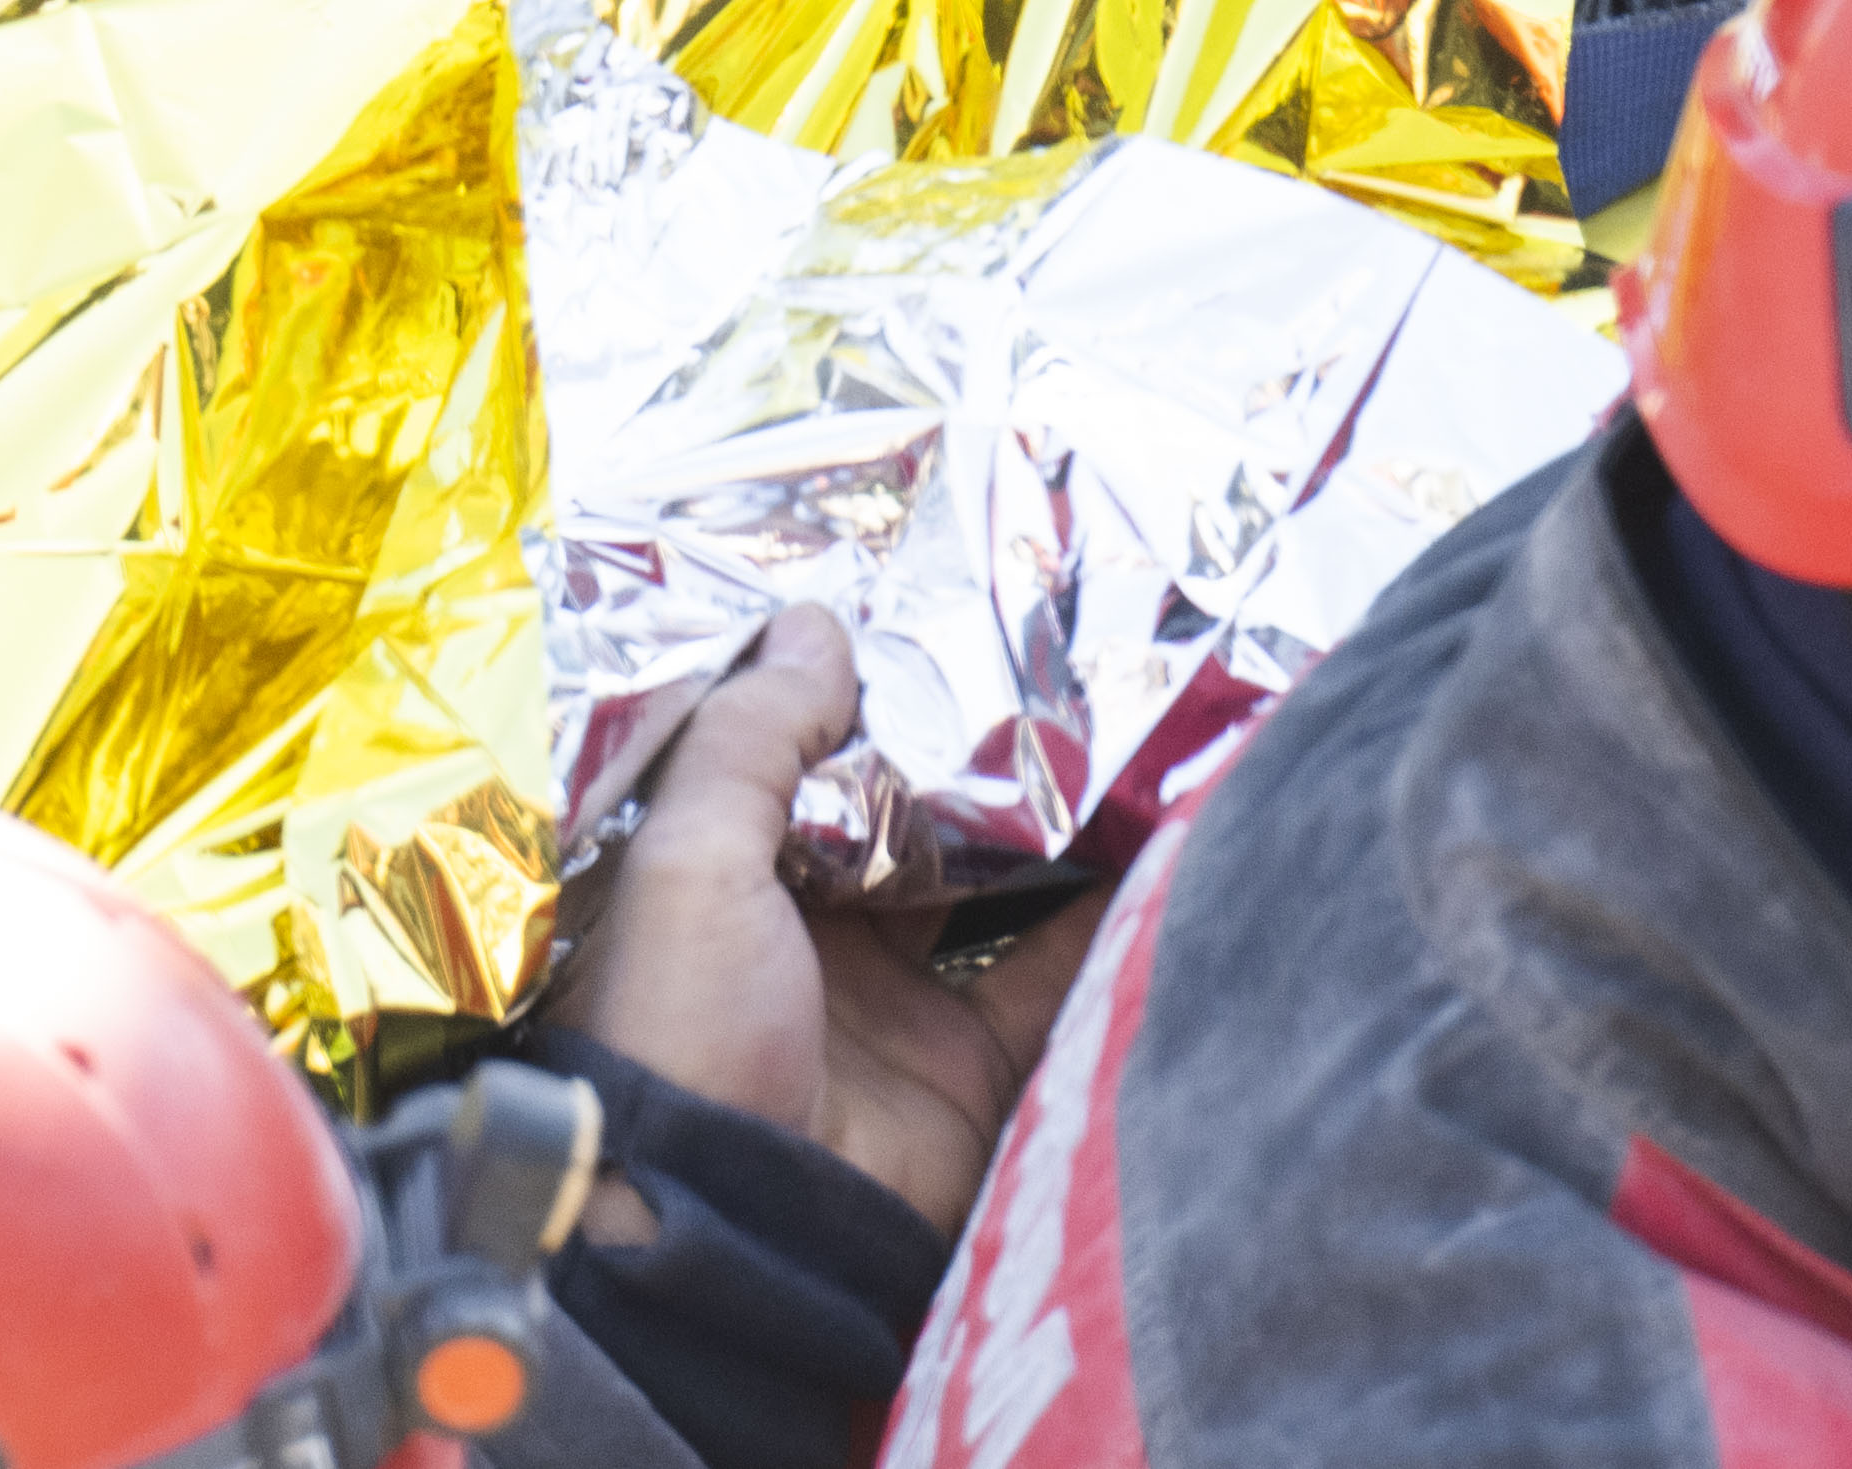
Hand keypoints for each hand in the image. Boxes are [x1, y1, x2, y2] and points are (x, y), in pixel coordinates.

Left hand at [544, 604, 1097, 1237]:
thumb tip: (818, 624)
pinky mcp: (974, 1069)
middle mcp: (813, 932)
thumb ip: (754, 742)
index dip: (865, 694)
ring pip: (991, 885)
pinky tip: (1166, 839)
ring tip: (1124, 717)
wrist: (731, 1242)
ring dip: (1049, 820)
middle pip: (909, 816)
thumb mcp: (687, 864)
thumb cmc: (685, 1036)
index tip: (933, 610)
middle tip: (1052, 650)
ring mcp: (898, 1002)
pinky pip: (1059, 977)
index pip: (806, 761)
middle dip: (970, 749)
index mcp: (728, 877)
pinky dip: (1112, 919)